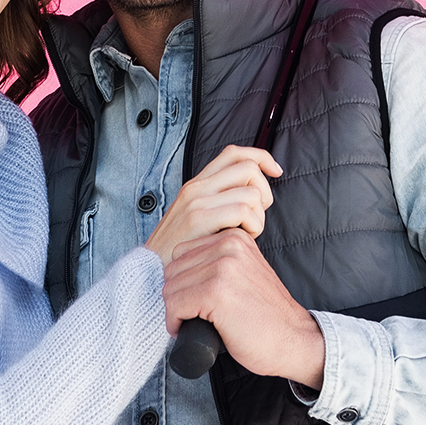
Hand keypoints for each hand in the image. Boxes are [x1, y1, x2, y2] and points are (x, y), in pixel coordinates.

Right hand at [145, 146, 280, 266]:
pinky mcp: (199, 219)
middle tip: (258, 215)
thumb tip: (253, 193)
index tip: (276, 171)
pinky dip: (253, 226)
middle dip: (265, 191)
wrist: (150, 272)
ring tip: (247, 232)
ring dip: (259, 215)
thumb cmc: (180, 252)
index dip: (261, 157)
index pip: (234, 153)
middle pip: (248, 168)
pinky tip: (243, 239)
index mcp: (197, 183)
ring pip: (250, 192)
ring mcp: (197, 201)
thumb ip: (219, 202)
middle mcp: (196, 187)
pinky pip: (243, 211)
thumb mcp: (197, 219)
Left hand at [163, 229, 325, 386]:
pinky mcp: (216, 292)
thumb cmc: (268, 315)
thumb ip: (220, 261)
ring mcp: (222, 267)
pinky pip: (175, 305)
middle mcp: (228, 246)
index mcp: (234, 238)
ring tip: (188, 322)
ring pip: (171, 287)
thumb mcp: (245, 272)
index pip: (182, 252)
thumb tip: (178, 269)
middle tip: (188, 315)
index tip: (192, 300)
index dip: (182, 280)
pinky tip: (185, 329)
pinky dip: (174, 321)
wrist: (294, 340)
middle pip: (173, 269)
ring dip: (174, 310)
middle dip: (175, 295)